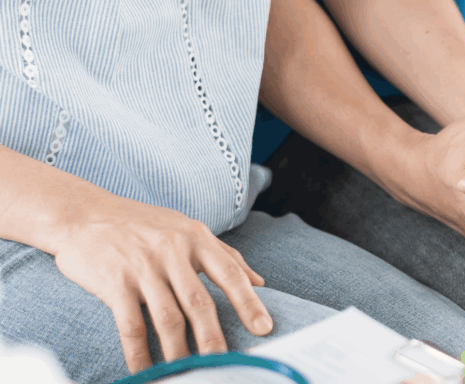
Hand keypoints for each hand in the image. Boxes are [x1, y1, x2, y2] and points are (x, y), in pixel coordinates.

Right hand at [50, 193, 271, 371]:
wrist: (84, 213)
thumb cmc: (142, 223)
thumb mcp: (187, 229)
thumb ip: (225, 255)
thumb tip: (258, 282)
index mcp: (196, 238)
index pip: (230, 274)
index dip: (249, 303)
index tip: (264, 328)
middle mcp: (172, 250)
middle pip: (200, 302)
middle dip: (214, 338)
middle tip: (224, 363)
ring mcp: (143, 266)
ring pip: (168, 318)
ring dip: (179, 351)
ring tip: (187, 372)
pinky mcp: (114, 282)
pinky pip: (131, 325)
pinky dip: (139, 352)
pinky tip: (146, 369)